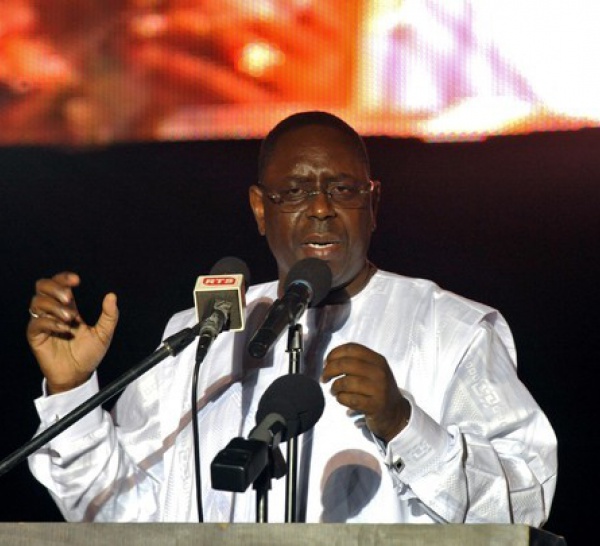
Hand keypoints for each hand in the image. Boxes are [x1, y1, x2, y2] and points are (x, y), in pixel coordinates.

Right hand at [26, 272, 118, 393]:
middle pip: (42, 286)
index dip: (64, 278)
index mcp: (69, 307)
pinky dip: (50, 322)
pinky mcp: (36, 336)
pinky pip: (36, 322)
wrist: (79, 375)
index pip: (59, 284)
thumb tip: (112, 295)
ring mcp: (43, 323)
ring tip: (70, 319)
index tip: (77, 280)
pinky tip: (64, 329)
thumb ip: (109, 315)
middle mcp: (53, 311)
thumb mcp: (104, 333)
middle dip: (55, 287)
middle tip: (69, 297)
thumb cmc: (89, 354)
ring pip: (37, 302)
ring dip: (54, 306)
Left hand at [321, 342, 410, 441]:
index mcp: (378, 360)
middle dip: (329, 370)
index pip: (352, 348)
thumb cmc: (378, 389)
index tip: (326, 362)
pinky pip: (350, 399)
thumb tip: (328, 362)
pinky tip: (341, 399)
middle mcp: (379, 372)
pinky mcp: (375, 406)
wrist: (396, 412)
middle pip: (346, 364)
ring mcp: (378, 389)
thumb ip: (355, 362)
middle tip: (324, 377)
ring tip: (334, 391)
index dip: (334, 353)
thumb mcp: (373, 371)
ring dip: (334, 387)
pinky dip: (341, 399)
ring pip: (346, 382)